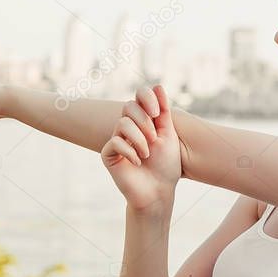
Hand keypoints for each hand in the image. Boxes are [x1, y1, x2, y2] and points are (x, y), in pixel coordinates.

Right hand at [101, 85, 180, 211]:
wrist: (158, 191)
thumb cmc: (166, 165)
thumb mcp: (168, 135)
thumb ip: (163, 111)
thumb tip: (158, 86)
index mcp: (143, 119)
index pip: (139, 96)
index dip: (146, 98)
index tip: (157, 113)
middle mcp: (128, 127)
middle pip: (129, 107)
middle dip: (144, 122)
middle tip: (154, 139)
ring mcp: (117, 140)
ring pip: (122, 124)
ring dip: (139, 139)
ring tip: (147, 154)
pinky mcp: (108, 154)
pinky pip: (115, 142)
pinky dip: (130, 152)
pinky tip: (137, 163)